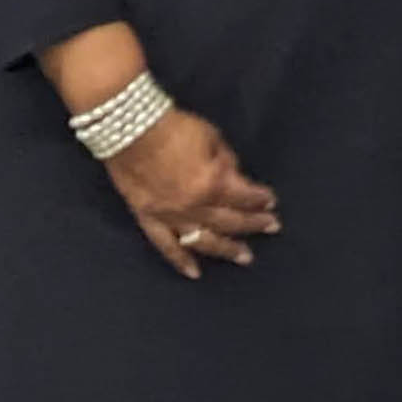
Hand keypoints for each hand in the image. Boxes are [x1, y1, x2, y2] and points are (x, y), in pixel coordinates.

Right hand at [106, 110, 277, 278]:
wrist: (129, 129)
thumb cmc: (175, 128)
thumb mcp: (214, 139)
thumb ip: (228, 164)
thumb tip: (235, 179)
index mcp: (213, 183)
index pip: (245, 197)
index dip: (261, 199)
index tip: (271, 202)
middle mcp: (194, 206)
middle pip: (230, 221)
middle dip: (253, 224)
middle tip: (271, 227)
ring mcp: (170, 216)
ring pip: (202, 240)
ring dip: (226, 249)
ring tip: (245, 257)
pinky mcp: (147, 218)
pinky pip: (165, 245)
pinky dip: (180, 260)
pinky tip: (194, 273)